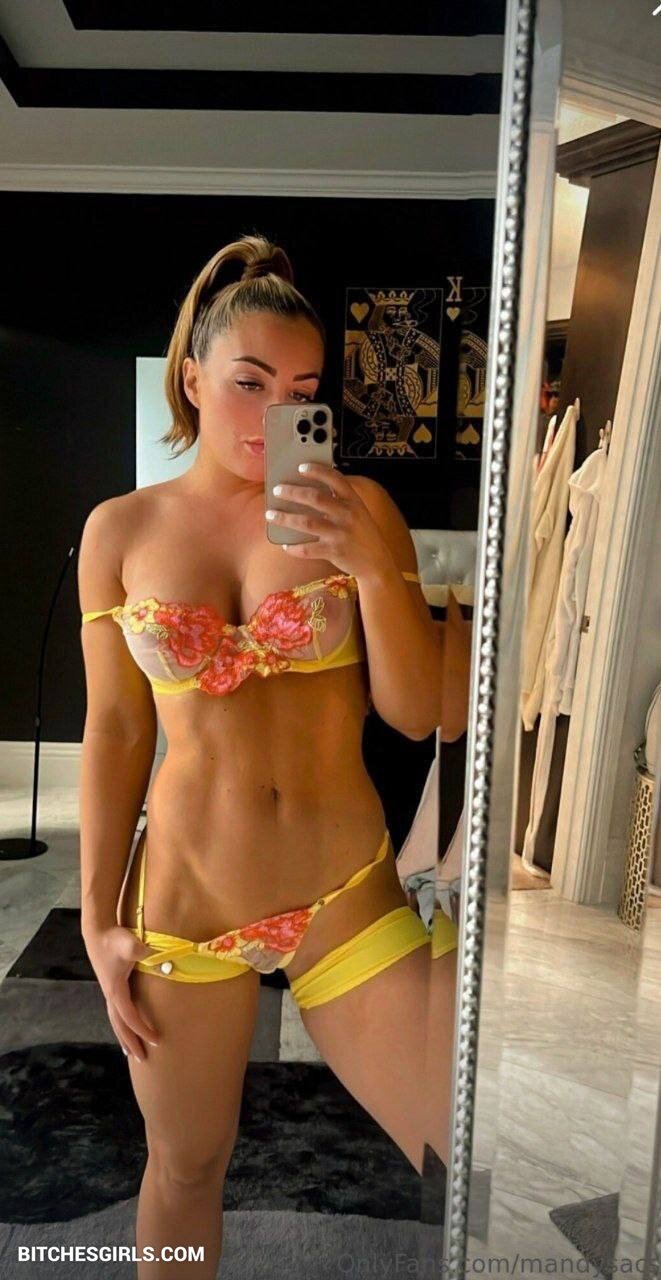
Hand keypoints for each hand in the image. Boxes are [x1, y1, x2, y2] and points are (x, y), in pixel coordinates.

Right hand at [83, 924, 159, 1061]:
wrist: (97, 931)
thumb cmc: (113, 938)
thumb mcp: (128, 943)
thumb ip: (138, 950)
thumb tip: (152, 955)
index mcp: (115, 990)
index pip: (130, 1017)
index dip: (143, 1030)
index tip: (156, 1041)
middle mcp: (110, 995)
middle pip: (120, 1025)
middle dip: (131, 1042)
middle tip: (143, 1059)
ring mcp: (109, 991)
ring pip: (116, 1021)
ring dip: (124, 1037)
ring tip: (130, 1052)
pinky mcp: (110, 985)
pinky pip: (116, 1012)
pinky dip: (121, 1024)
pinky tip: (126, 1026)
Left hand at [265, 462, 393, 579]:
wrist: (377, 562)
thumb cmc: (361, 534)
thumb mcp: (357, 512)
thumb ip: (339, 501)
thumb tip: (305, 492)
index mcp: (353, 501)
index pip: (335, 479)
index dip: (317, 471)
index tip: (301, 467)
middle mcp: (348, 515)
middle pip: (315, 498)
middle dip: (292, 492)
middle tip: (276, 490)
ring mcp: (341, 534)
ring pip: (307, 523)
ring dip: (285, 518)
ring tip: (270, 515)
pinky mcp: (335, 552)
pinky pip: (308, 549)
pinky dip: (294, 548)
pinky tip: (285, 546)